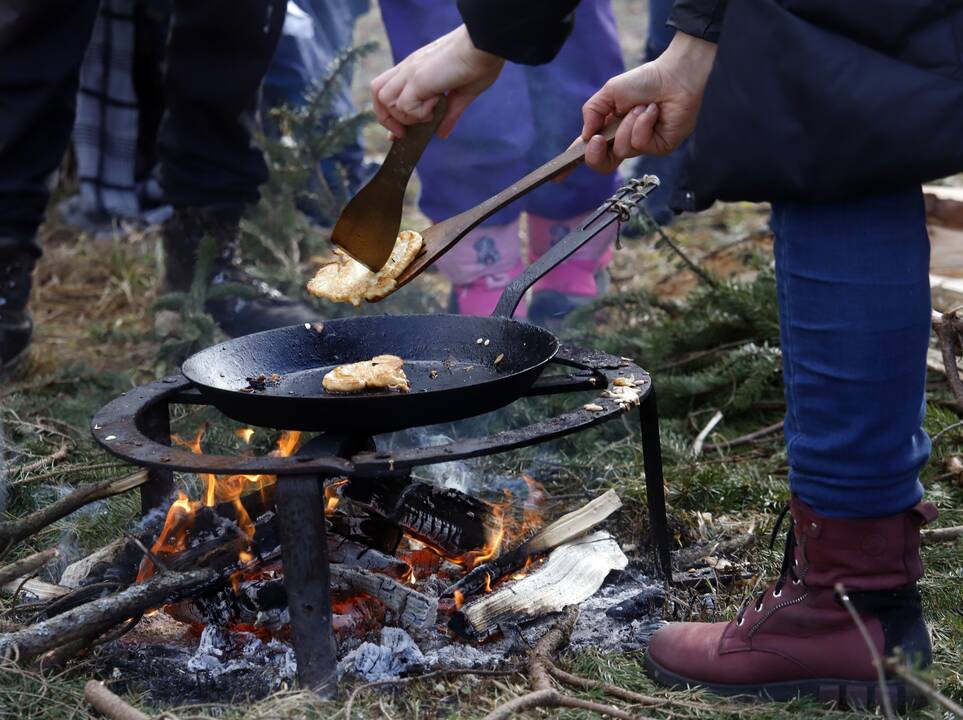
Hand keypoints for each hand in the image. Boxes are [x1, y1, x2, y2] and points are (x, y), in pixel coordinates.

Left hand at [371, 25, 504, 138]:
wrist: (485, 45)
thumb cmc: (479, 63)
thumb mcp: (462, 95)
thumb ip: (449, 114)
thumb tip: (441, 134)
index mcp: (417, 70)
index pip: (390, 92)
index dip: (389, 115)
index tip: (397, 135)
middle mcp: (409, 69)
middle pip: (378, 94)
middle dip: (387, 119)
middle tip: (404, 132)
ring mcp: (411, 72)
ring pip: (385, 101)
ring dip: (404, 116)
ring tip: (429, 112)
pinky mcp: (417, 79)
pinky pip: (404, 106)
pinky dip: (419, 113)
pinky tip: (437, 102)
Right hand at [581, 32, 717, 172]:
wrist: (675, 75)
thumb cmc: (644, 80)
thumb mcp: (609, 92)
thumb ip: (592, 111)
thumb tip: (584, 136)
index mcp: (610, 129)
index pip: (589, 151)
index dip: (573, 164)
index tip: (557, 177)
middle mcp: (624, 140)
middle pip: (602, 164)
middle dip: (595, 154)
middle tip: (596, 139)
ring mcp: (643, 146)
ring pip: (621, 150)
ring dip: (627, 125)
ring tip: (642, 107)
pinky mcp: (660, 148)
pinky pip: (640, 145)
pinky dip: (643, 125)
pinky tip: (653, 111)